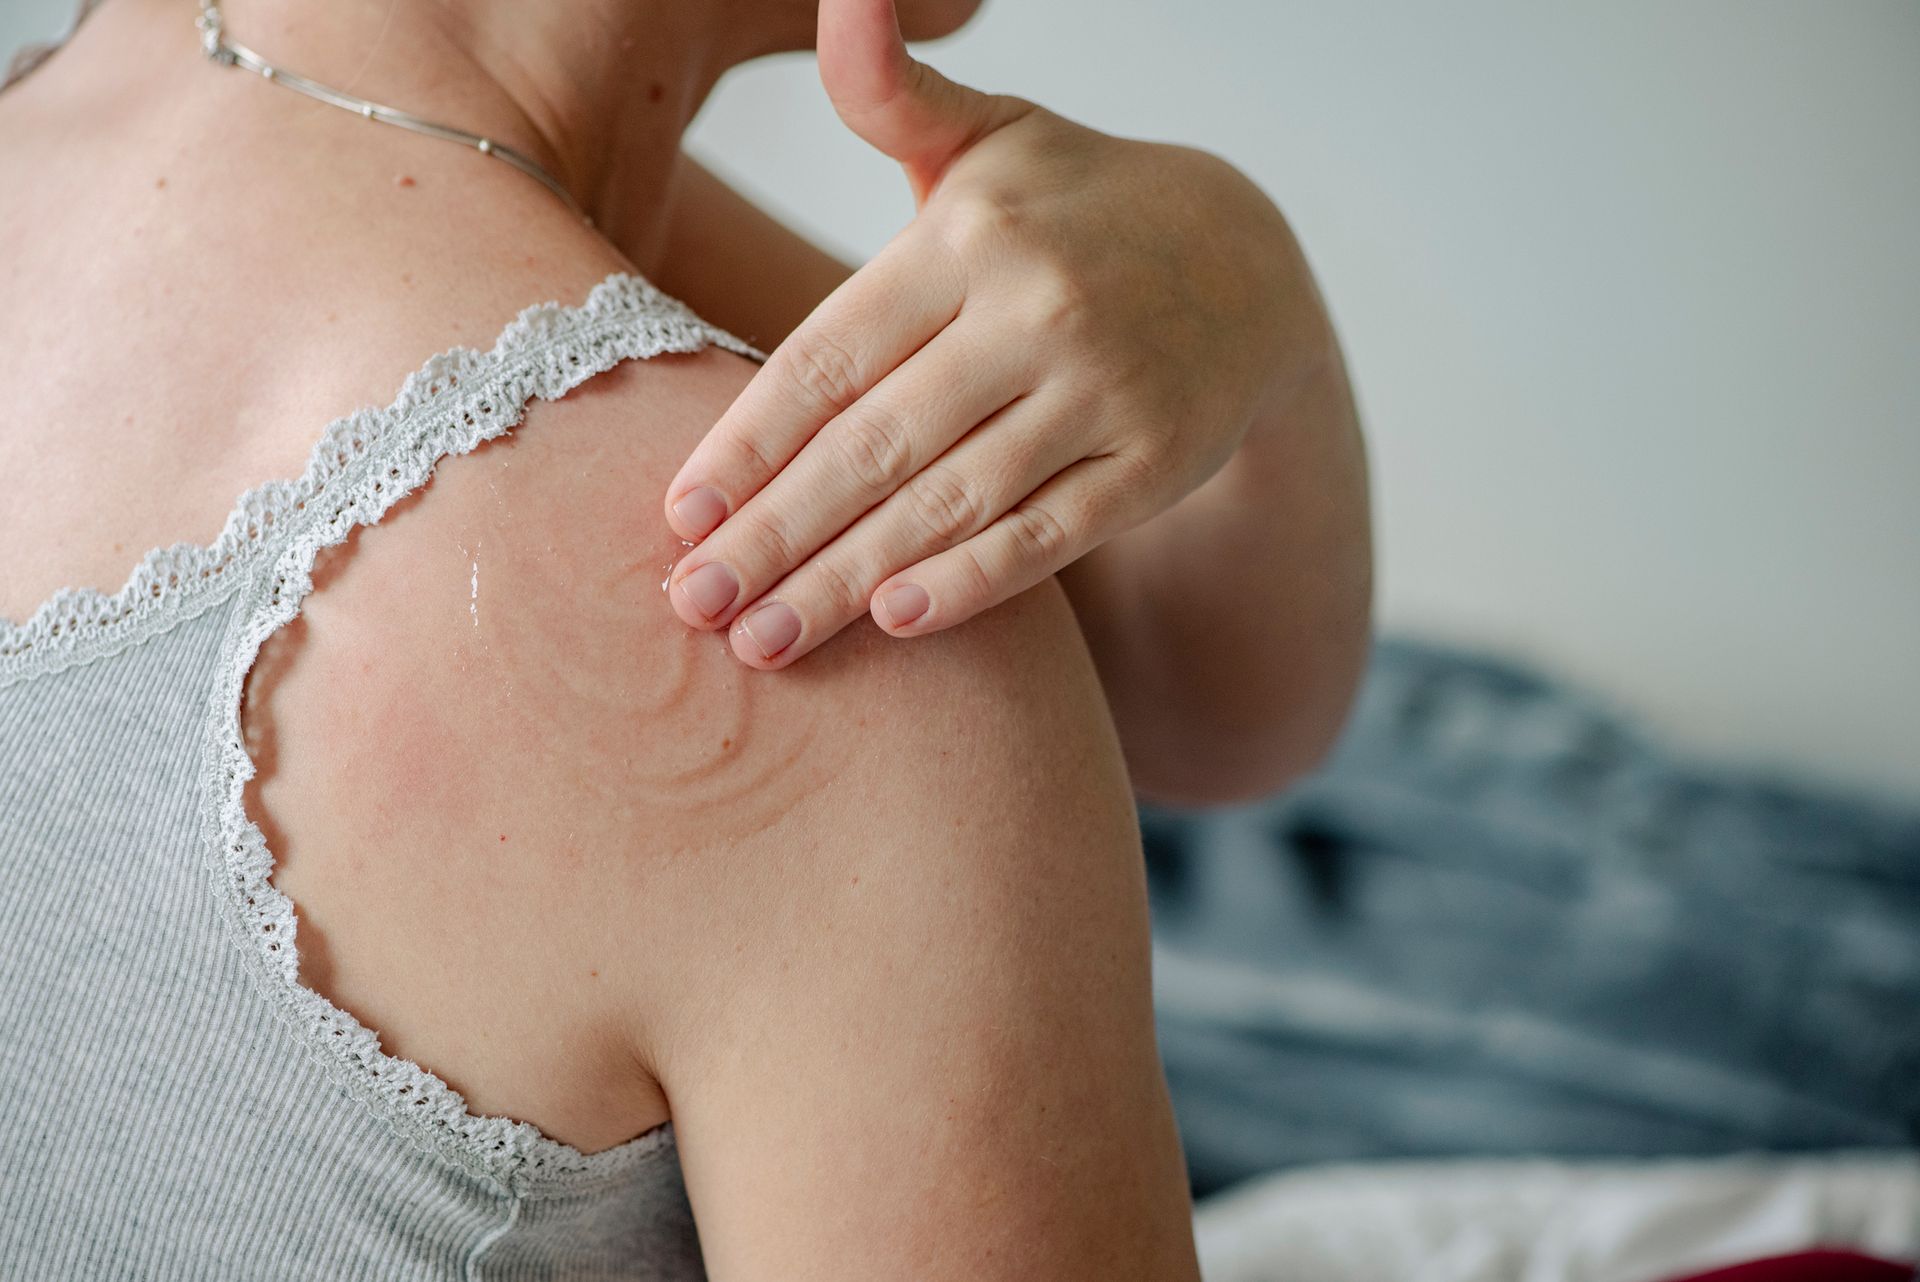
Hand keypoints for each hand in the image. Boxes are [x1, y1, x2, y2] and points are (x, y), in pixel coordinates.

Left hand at [662, 0, 1300, 667]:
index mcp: (972, 234)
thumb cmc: (1074, 207)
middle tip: (691, 606)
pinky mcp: (1157, 461)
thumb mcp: (988, 140)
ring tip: (762, 643)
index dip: (747, 441)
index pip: (831, 355)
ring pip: (951, 500)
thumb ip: (891, 94)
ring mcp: (1105, 390)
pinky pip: (1049, 533)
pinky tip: (894, 623)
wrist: (1251, 262)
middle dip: (774, 535)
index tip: (679, 514)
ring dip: (848, 580)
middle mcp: (1037, 308)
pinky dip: (973, 581)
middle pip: (874, 443)